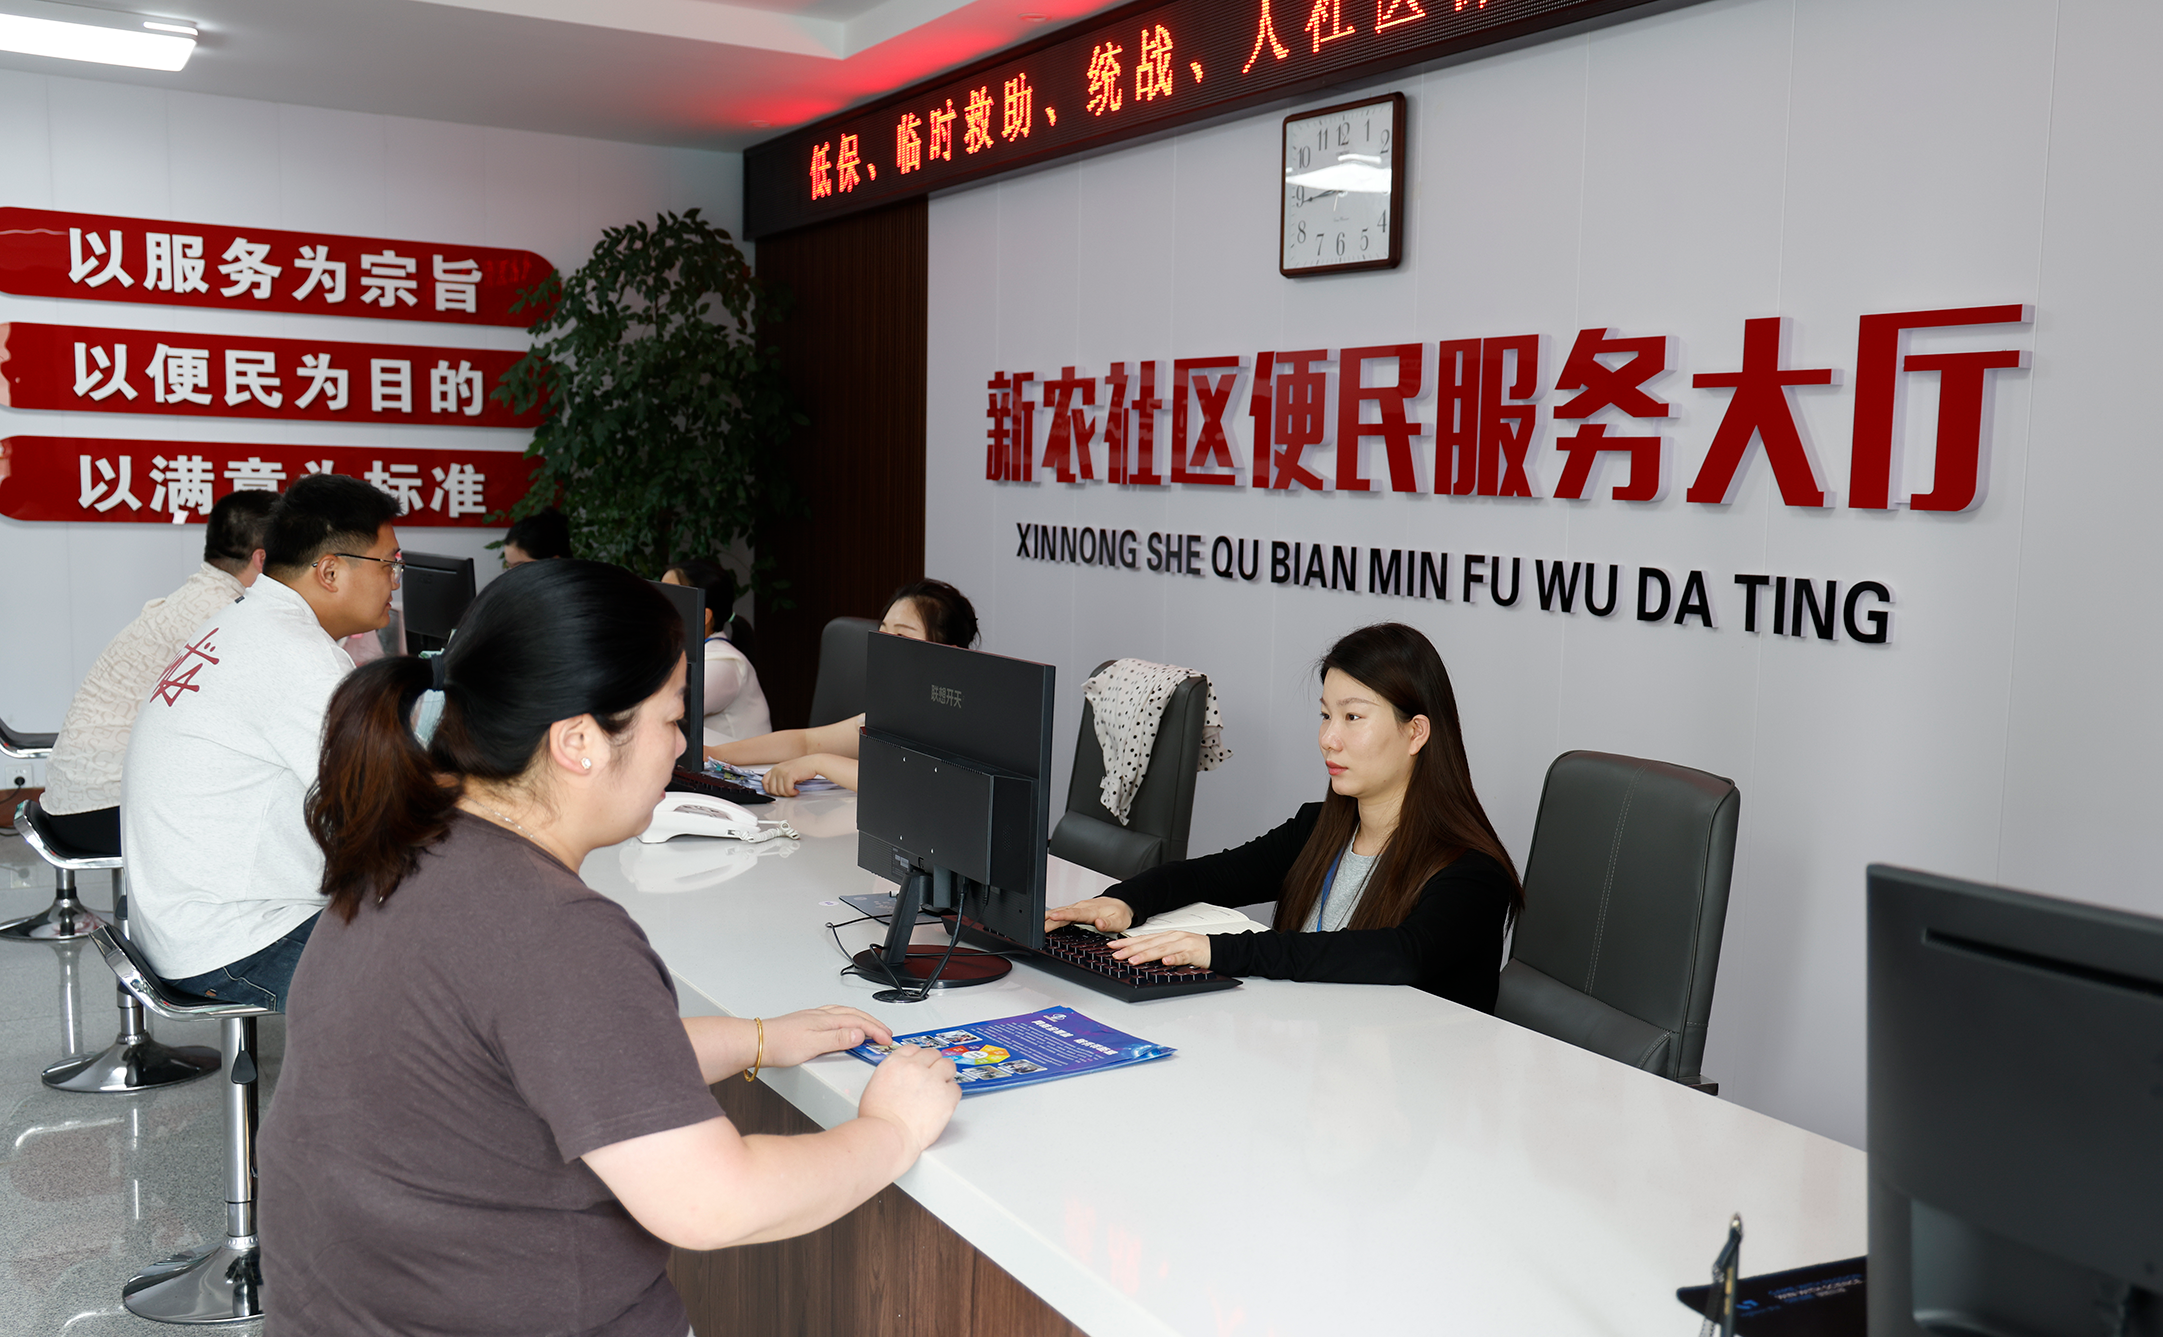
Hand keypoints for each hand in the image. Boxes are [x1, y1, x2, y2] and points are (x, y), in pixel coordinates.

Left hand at [760, 1005, 892, 1067]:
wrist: (757, 1043)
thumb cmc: (780, 1045)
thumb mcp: (813, 1046)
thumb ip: (838, 1039)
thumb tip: (859, 1034)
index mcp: (826, 1020)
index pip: (859, 1023)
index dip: (875, 1031)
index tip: (887, 1040)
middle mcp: (821, 1015)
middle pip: (855, 1015)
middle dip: (873, 1023)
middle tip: (885, 1034)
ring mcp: (814, 1017)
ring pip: (845, 1014)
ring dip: (862, 1019)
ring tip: (871, 1028)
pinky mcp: (807, 1022)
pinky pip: (835, 1016)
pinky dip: (847, 1019)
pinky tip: (844, 1024)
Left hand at [763, 756, 824, 796]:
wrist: (813, 763)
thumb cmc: (803, 768)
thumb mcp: (787, 772)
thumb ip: (780, 779)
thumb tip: (775, 790)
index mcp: (775, 768)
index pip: (764, 781)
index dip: (769, 790)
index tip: (776, 793)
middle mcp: (777, 769)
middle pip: (772, 789)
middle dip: (781, 794)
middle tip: (788, 792)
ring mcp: (782, 772)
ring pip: (780, 791)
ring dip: (788, 794)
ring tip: (794, 791)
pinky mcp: (789, 775)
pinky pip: (788, 790)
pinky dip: (793, 793)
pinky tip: (797, 790)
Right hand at [858, 1044, 958, 1157]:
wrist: (888, 1135)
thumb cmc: (878, 1119)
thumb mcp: (876, 1086)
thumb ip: (893, 1076)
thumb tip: (903, 1080)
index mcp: (895, 1063)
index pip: (913, 1049)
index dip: (919, 1059)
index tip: (922, 1065)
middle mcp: (915, 1066)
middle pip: (933, 1054)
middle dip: (933, 1066)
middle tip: (932, 1080)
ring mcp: (932, 1079)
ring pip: (948, 1066)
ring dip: (945, 1076)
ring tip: (939, 1091)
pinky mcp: (947, 1094)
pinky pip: (956, 1088)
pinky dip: (951, 1095)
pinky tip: (943, 1104)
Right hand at [1044, 896, 1134, 933]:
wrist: (1121, 904)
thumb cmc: (1119, 913)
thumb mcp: (1119, 921)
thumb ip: (1109, 924)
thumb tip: (1099, 923)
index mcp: (1091, 910)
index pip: (1075, 913)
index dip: (1063, 915)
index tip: (1053, 917)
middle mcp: (1082, 907)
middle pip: (1063, 912)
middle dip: (1049, 919)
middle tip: (1037, 926)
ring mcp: (1078, 907)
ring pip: (1060, 911)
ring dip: (1048, 916)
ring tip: (1036, 923)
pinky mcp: (1076, 909)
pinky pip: (1062, 912)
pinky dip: (1052, 915)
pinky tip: (1044, 921)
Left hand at [1111, 930, 1210, 968]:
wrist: (1218, 949)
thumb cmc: (1195, 950)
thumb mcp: (1174, 948)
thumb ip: (1158, 950)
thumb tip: (1137, 956)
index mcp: (1166, 936)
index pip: (1143, 939)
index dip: (1126, 942)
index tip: (1112, 946)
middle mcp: (1173, 938)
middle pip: (1149, 944)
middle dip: (1131, 949)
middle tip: (1116, 955)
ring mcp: (1183, 944)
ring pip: (1162, 949)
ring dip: (1147, 955)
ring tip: (1134, 960)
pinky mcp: (1194, 953)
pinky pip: (1182, 956)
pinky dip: (1173, 958)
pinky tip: (1165, 962)